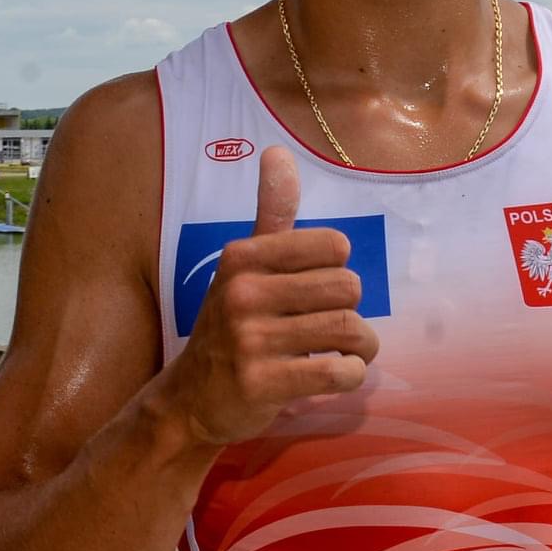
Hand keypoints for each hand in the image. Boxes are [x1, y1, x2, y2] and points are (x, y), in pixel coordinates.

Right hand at [161, 146, 378, 447]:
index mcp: (243, 256)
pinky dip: (351, 375)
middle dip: (353, 311)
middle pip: (348, 287)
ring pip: (349, 330)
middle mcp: (243, 292)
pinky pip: (340, 372)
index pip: (334, 245)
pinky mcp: (263, 383)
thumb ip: (271, 212)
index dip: (337, 270)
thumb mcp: (244, 266)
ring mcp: (250, 340)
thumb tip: (278, 151)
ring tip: (346, 352)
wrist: (190, 399)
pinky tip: (335, 375)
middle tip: (336, 326)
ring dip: (361, 347)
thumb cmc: (231, 325)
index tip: (318, 290)